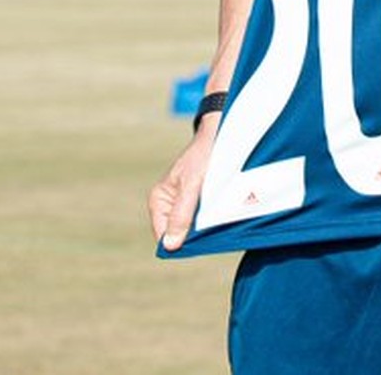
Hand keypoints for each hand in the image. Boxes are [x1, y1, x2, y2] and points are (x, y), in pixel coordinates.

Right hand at [148, 127, 216, 251]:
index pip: (165, 237)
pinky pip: (202, 221)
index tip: (202, 237)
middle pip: (179, 234)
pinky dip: (211, 220)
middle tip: (213, 224)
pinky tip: (221, 213)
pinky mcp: (198, 204)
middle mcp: (168, 205)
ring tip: (219, 216)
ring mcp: (183, 206)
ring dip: (205, 227)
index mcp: (158, 201)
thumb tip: (168, 246)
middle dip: (195, 235)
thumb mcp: (192, 185)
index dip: (181, 242)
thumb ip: (181, 214)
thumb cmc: (203, 156)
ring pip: (192, 229)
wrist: (220, 135)